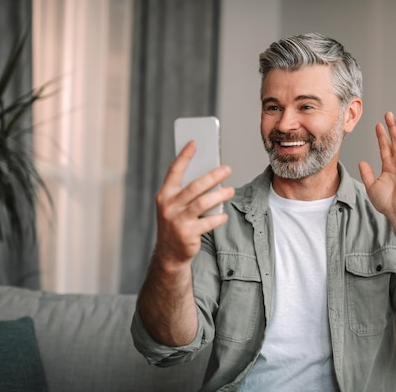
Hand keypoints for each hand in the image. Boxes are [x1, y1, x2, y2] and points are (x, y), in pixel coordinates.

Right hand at [154, 140, 234, 268]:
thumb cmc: (177, 223)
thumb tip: (210, 174)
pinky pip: (209, 222)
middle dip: (213, 175)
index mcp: (164, 195)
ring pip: (203, 202)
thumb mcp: (175, 205)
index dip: (184, 156)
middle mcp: (168, 206)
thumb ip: (186, 192)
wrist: (170, 253)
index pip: (174, 171)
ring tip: (231, 190)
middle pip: (195, 186)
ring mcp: (177, 220)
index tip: (194, 142)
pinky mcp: (187, 234)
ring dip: (220, 195)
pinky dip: (219, 217)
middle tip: (227, 168)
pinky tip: (224, 215)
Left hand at [359, 112, 395, 220]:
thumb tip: (361, 162)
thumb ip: (366, 173)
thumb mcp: (371, 186)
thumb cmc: (387, 203)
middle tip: (388, 114)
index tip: (377, 125)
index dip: (382, 136)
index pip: (385, 147)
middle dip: (392, 127)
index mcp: (389, 167)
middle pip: (395, 140)